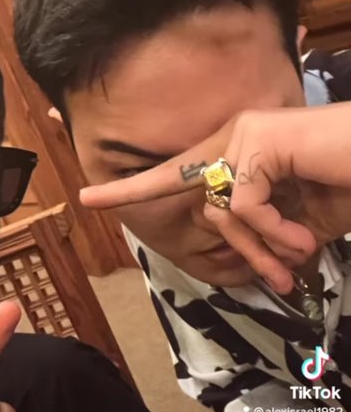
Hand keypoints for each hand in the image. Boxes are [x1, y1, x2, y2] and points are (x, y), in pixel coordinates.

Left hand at [80, 104, 350, 292]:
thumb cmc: (349, 187)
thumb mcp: (300, 223)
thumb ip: (265, 231)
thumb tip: (250, 257)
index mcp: (240, 148)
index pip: (175, 170)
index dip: (130, 187)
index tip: (87, 199)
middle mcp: (235, 133)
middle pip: (201, 201)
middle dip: (241, 250)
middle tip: (281, 279)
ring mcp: (245, 132)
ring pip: (220, 210)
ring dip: (263, 247)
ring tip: (302, 257)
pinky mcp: (259, 140)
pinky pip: (242, 206)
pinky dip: (273, 232)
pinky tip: (304, 235)